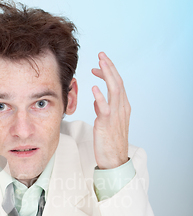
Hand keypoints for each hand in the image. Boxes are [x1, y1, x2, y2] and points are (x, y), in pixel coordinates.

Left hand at [91, 52, 130, 169]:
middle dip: (109, 67)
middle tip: (101, 55)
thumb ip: (103, 110)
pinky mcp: (107, 124)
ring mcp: (115, 116)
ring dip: (107, 75)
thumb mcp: (106, 122)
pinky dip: (100, 97)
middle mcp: (121, 109)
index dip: (109, 72)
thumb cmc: (110, 143)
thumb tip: (97, 100)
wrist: (114, 160)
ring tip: (99, 64)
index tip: (98, 65)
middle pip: (118, 82)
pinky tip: (94, 88)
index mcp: (122, 107)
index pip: (117, 84)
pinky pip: (105, 108)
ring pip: (114, 90)